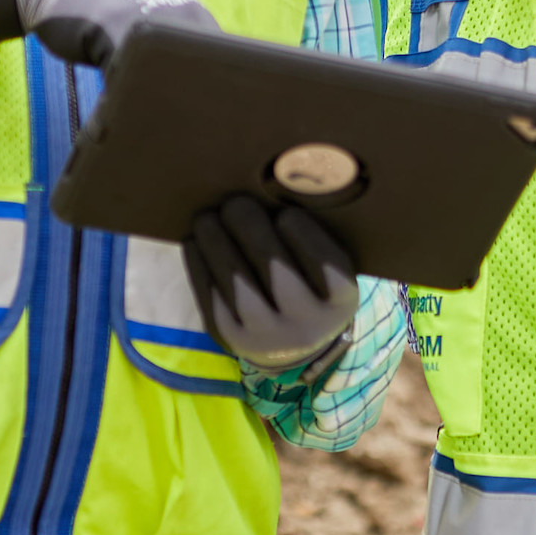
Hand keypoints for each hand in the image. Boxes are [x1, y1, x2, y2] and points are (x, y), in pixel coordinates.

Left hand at [183, 195, 356, 373]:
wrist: (294, 341)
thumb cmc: (312, 283)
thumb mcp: (326, 267)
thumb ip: (310, 237)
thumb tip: (269, 192)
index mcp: (341, 301)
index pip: (327, 266)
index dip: (304, 237)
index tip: (286, 214)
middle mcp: (308, 326)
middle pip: (278, 275)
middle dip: (252, 232)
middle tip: (234, 203)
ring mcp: (269, 338)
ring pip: (240, 291)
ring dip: (217, 247)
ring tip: (206, 218)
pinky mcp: (235, 341)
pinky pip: (214, 304)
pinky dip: (201, 269)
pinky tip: (194, 243)